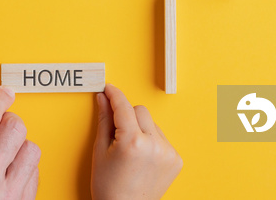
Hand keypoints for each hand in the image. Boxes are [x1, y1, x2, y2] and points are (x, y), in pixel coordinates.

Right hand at [91, 84, 182, 199]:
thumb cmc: (109, 187)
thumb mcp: (100, 152)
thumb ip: (104, 120)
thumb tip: (103, 99)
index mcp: (132, 142)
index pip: (123, 106)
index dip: (114, 95)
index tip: (108, 88)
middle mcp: (154, 145)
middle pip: (140, 111)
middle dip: (127, 116)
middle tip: (116, 132)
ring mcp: (168, 153)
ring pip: (152, 123)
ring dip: (140, 129)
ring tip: (130, 150)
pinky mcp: (176, 159)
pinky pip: (161, 137)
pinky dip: (151, 141)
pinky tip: (142, 158)